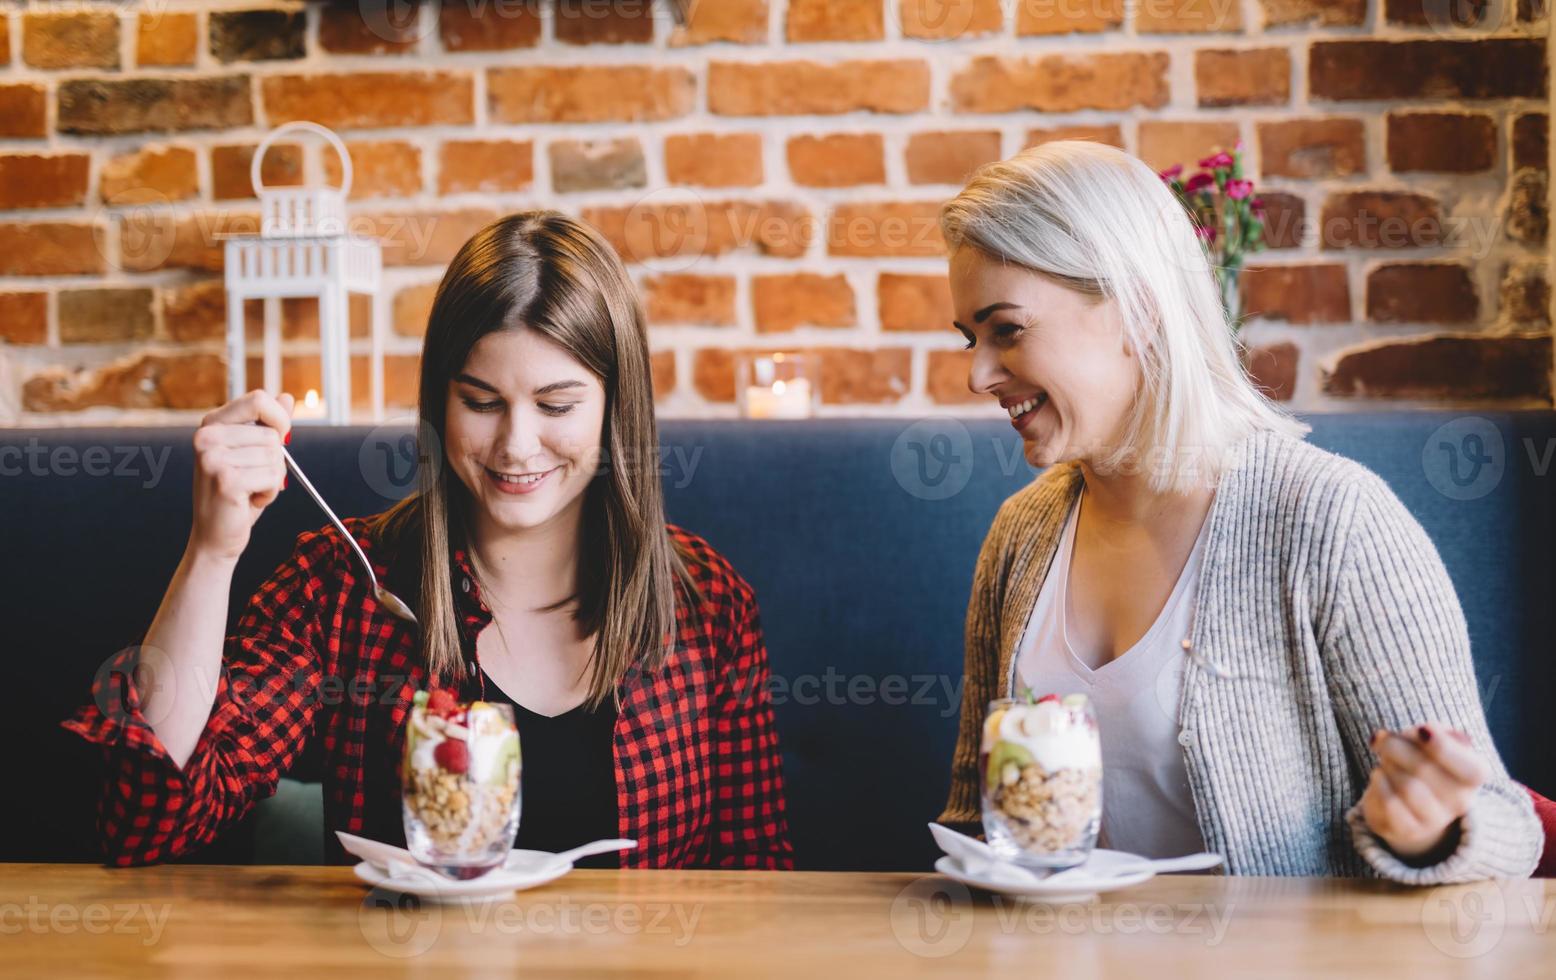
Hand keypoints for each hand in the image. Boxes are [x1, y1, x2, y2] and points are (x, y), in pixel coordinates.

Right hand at [188, 390, 293, 561]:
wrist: (215, 536)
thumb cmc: (238, 494)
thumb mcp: (254, 454)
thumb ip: (269, 425)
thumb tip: (286, 396)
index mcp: (212, 424)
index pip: (258, 399)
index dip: (279, 419)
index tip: (278, 440)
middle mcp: (206, 437)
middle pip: (273, 434)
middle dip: (275, 461)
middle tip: (253, 478)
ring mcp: (213, 458)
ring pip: (275, 457)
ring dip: (271, 480)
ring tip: (248, 491)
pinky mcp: (225, 480)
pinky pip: (272, 478)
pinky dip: (269, 494)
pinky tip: (248, 501)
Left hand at [1360, 723, 1486, 861]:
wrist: (1407, 803)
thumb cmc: (1420, 761)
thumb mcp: (1426, 741)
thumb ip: (1422, 733)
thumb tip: (1408, 734)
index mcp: (1474, 775)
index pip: (1472, 769)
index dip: (1445, 747)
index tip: (1422, 729)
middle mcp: (1461, 801)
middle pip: (1424, 768)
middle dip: (1396, 746)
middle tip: (1385, 741)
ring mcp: (1435, 820)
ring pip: (1407, 786)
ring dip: (1387, 765)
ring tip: (1385, 761)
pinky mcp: (1409, 830)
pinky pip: (1390, 803)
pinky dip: (1378, 783)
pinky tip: (1379, 778)